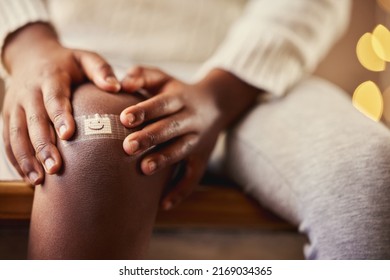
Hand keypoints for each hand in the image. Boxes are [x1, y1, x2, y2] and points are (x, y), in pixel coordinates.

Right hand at [2, 23, 119, 184]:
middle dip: (42, 146)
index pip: (53, 98)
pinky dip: (16, 160)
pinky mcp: (8, 116)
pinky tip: (29, 178)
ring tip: (39, 180)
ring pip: (16, 134)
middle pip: (33, 121)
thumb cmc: (67, 62)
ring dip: (26, 158)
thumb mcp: (85, 58)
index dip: (59, 116)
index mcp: (50, 78)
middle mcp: (29, 92)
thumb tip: (117, 86)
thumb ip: (101, 70)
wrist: (32, 55)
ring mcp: (15, 105)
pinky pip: (8, 140)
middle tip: (55, 168)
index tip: (68, 135)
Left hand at [119, 66, 258, 208]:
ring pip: (181, 151)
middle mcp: (191, 120)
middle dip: (150, 137)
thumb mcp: (163, 78)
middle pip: (170, 128)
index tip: (124, 118)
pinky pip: (193, 177)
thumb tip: (121, 81)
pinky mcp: (201, 159)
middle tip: (128, 146)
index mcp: (180, 99)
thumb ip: (142, 75)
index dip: (144, 110)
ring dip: (164, 160)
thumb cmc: (178, 91)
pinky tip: (163, 205)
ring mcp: (199, 141)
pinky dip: (180, 191)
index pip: (162, 104)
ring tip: (144, 169)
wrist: (216, 103)